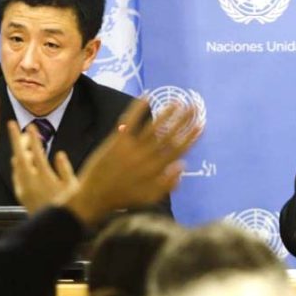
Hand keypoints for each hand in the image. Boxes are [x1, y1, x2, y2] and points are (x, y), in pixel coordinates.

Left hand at [8, 121, 78, 212]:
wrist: (54, 228)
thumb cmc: (69, 207)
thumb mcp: (73, 187)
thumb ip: (65, 168)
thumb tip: (58, 154)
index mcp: (45, 177)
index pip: (36, 151)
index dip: (33, 137)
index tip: (31, 126)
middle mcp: (31, 182)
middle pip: (19, 155)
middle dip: (17, 139)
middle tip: (15, 127)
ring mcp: (23, 189)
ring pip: (15, 164)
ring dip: (19, 152)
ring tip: (24, 144)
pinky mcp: (20, 195)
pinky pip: (16, 174)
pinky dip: (18, 165)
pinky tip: (23, 162)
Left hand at [64, 99, 201, 225]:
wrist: (93, 197)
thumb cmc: (123, 199)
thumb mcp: (150, 197)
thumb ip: (168, 184)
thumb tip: (183, 165)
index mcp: (156, 170)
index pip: (178, 150)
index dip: (191, 136)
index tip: (201, 124)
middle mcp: (147, 157)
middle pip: (169, 135)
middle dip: (184, 120)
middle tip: (194, 106)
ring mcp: (131, 148)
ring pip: (153, 127)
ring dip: (166, 113)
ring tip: (176, 101)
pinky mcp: (116, 142)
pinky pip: (129, 122)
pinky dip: (138, 109)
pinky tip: (146, 97)